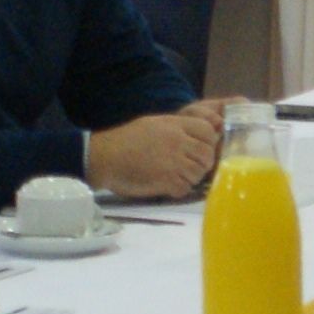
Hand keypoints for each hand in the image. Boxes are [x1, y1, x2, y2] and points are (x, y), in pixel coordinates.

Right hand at [84, 108, 222, 198]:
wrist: (105, 156)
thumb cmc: (127, 139)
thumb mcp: (154, 124)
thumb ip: (178, 128)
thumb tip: (200, 136)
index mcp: (174, 125)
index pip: (208, 131)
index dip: (208, 142)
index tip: (199, 149)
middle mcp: (177, 141)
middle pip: (207, 154)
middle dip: (202, 163)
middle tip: (189, 166)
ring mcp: (173, 162)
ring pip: (199, 173)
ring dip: (190, 177)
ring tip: (176, 176)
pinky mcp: (166, 180)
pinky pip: (185, 188)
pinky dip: (178, 189)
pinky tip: (167, 185)